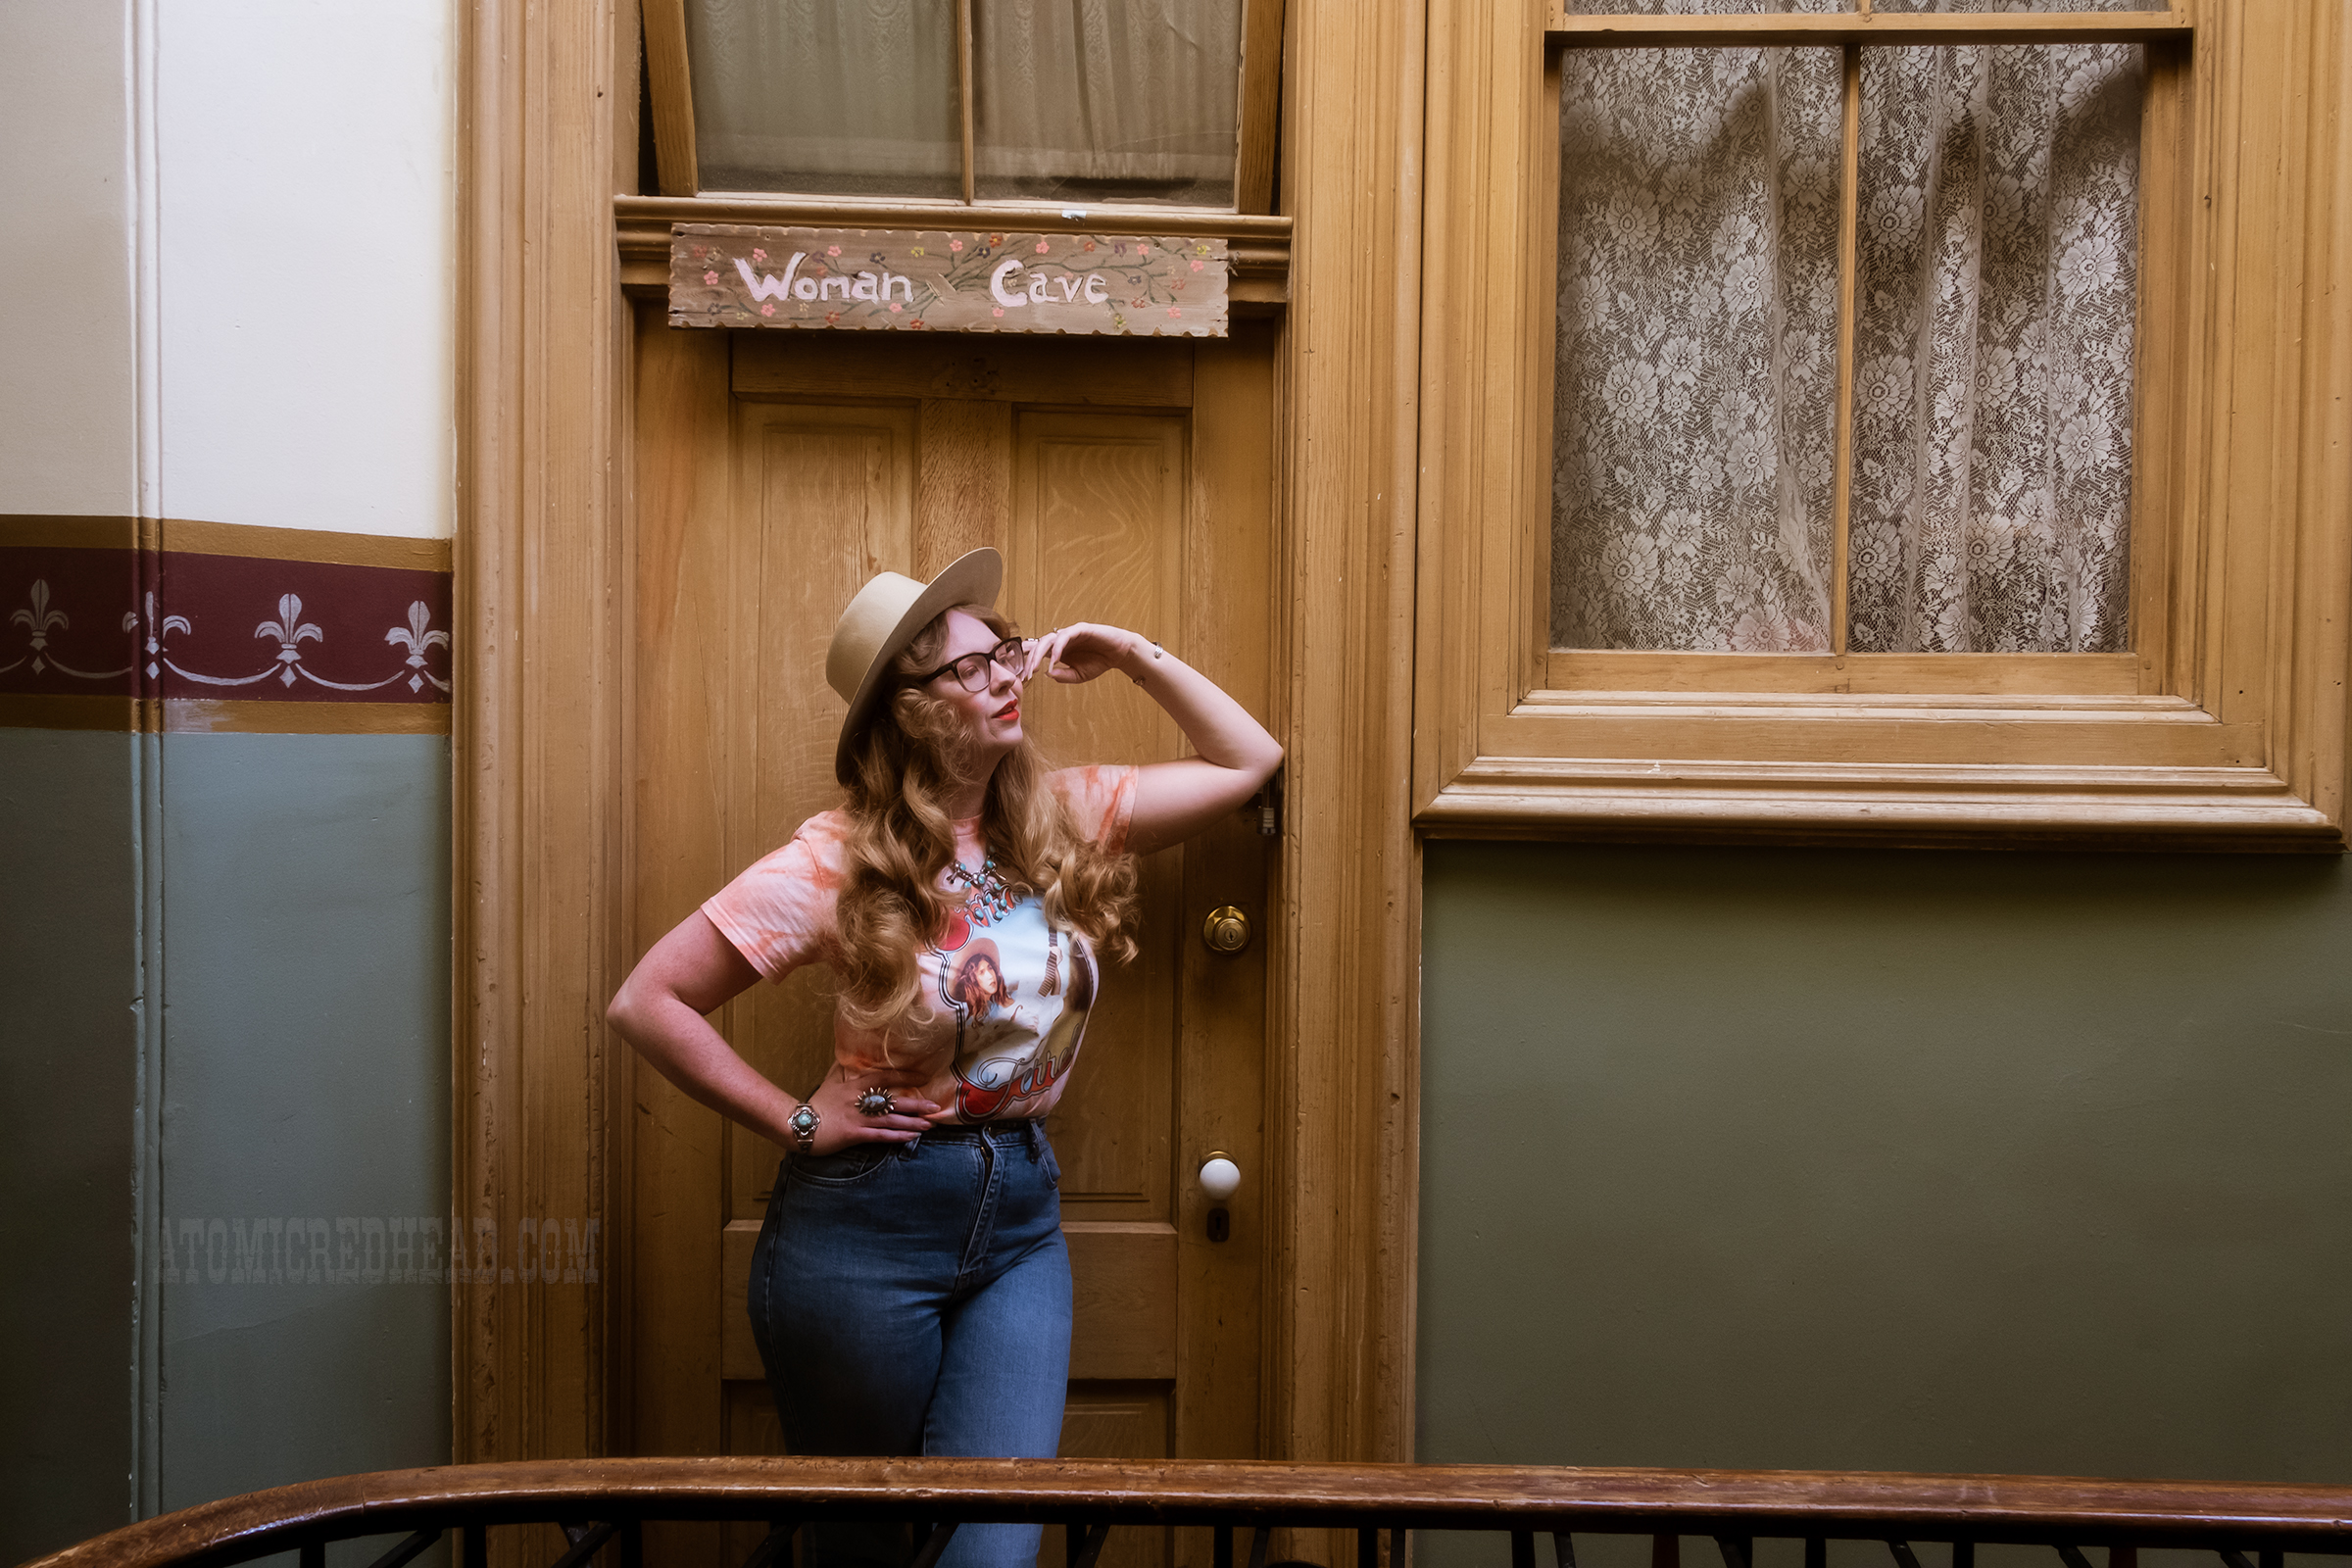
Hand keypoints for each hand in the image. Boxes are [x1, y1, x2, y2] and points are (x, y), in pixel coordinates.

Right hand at [798, 1064, 939, 1152]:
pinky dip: (897, 1136)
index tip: (924, 1077)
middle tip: (935, 1107)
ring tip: (930, 1124)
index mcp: (856, 1085)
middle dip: (917, 1104)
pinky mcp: (855, 1134)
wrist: (799, 1123)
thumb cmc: (818, 1102)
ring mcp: (859, 1118)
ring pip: (892, 1120)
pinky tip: (911, 1137)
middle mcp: (861, 1100)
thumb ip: (842, 1068)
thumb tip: (847, 1054)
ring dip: (913, 1123)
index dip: (906, 1077)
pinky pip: (881, 1135)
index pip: (886, 1077)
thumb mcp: (830, 1080)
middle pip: (894, 1101)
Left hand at [1023, 623, 1144, 685]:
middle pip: (1038, 646)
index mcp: (1058, 650)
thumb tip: (1048, 674)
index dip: (1029, 663)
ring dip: (1040, 653)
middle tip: (1027, 674)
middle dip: (1030, 659)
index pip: (1038, 653)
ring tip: (1036, 667)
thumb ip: (1063, 676)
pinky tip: (1055, 658)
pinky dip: (1058, 647)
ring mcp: (1070, 633)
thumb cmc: (1099, 662)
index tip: (1024, 677)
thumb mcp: (1079, 676)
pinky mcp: (1080, 628)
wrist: (1119, 653)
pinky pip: (1065, 636)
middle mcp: (1061, 640)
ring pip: (1048, 639)